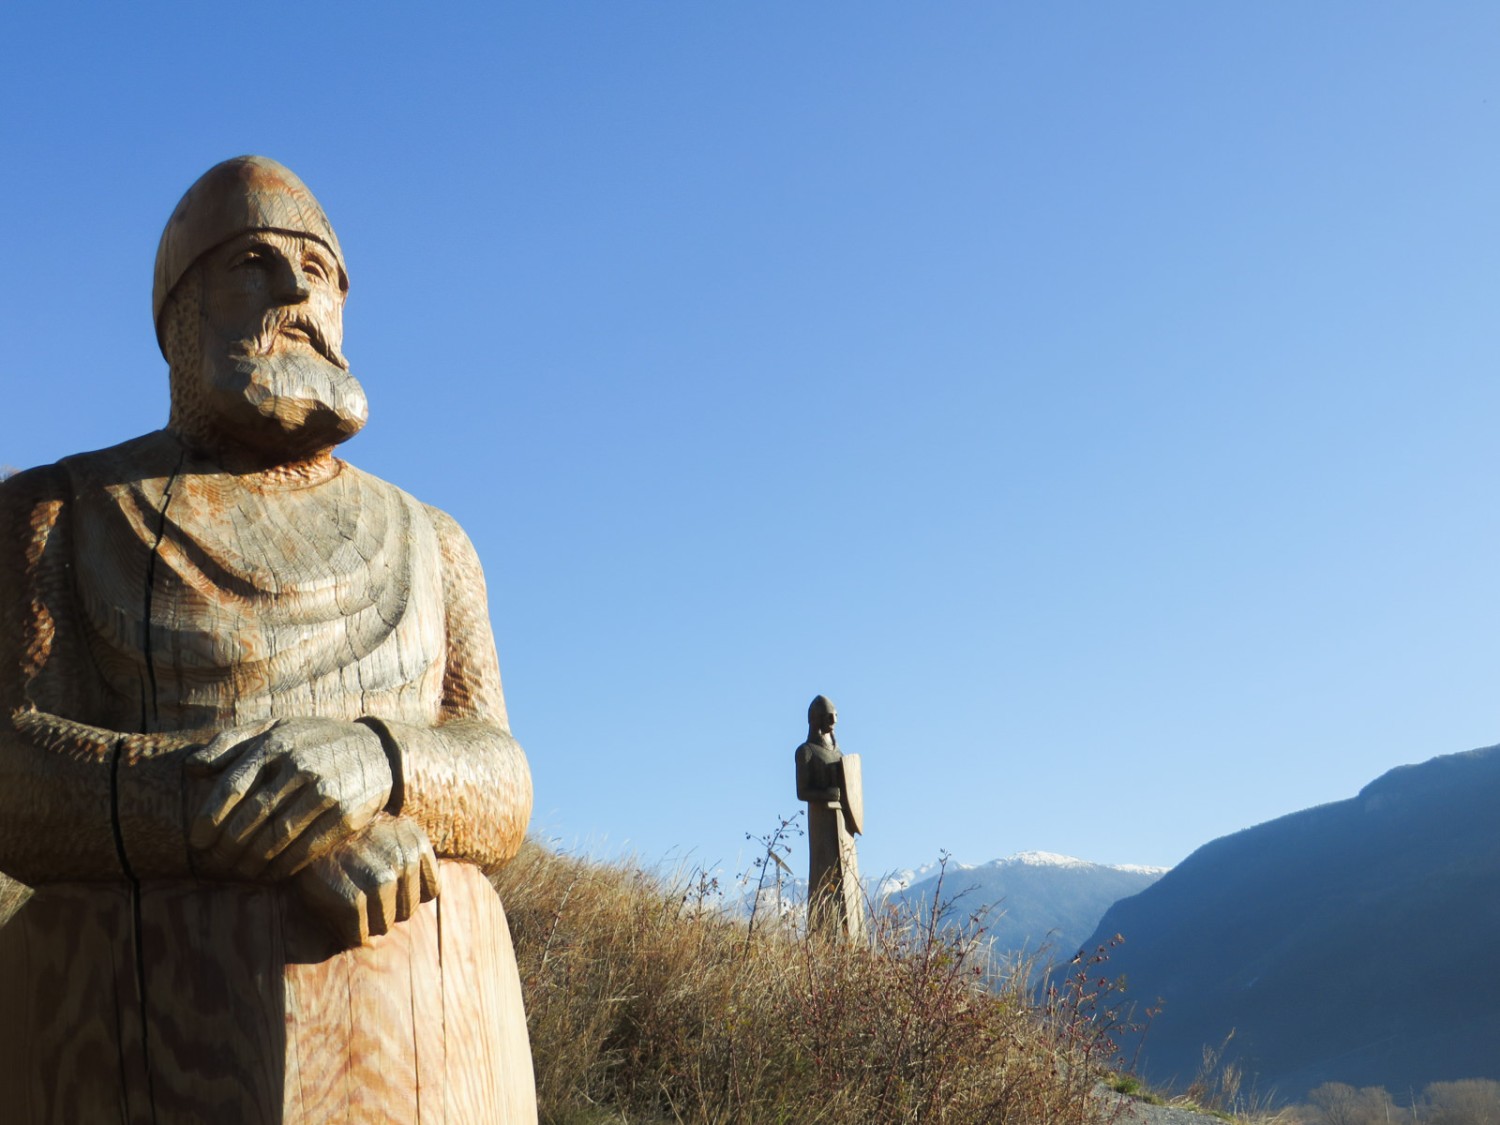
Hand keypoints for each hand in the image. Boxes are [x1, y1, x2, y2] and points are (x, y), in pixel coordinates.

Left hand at [185, 717, 392, 880]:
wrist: (376, 751)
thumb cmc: (313, 741)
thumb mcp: (274, 728)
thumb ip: (230, 742)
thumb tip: (191, 767)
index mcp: (276, 744)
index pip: (232, 786)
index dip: (210, 818)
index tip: (198, 840)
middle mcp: (299, 765)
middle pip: (252, 817)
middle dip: (228, 846)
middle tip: (216, 863)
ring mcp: (325, 790)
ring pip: (278, 836)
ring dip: (253, 860)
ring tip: (240, 871)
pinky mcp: (345, 813)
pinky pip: (307, 847)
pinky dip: (284, 865)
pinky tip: (272, 873)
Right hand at [292, 814, 439, 947]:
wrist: (301, 829)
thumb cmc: (345, 837)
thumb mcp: (386, 834)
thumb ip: (406, 858)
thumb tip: (418, 899)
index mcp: (415, 842)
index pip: (430, 891)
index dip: (406, 894)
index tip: (386, 885)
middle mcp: (403, 860)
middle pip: (407, 911)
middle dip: (386, 908)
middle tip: (360, 890)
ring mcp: (379, 879)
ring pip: (384, 925)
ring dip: (366, 920)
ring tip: (347, 897)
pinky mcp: (350, 898)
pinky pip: (359, 934)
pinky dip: (348, 931)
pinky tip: (335, 909)